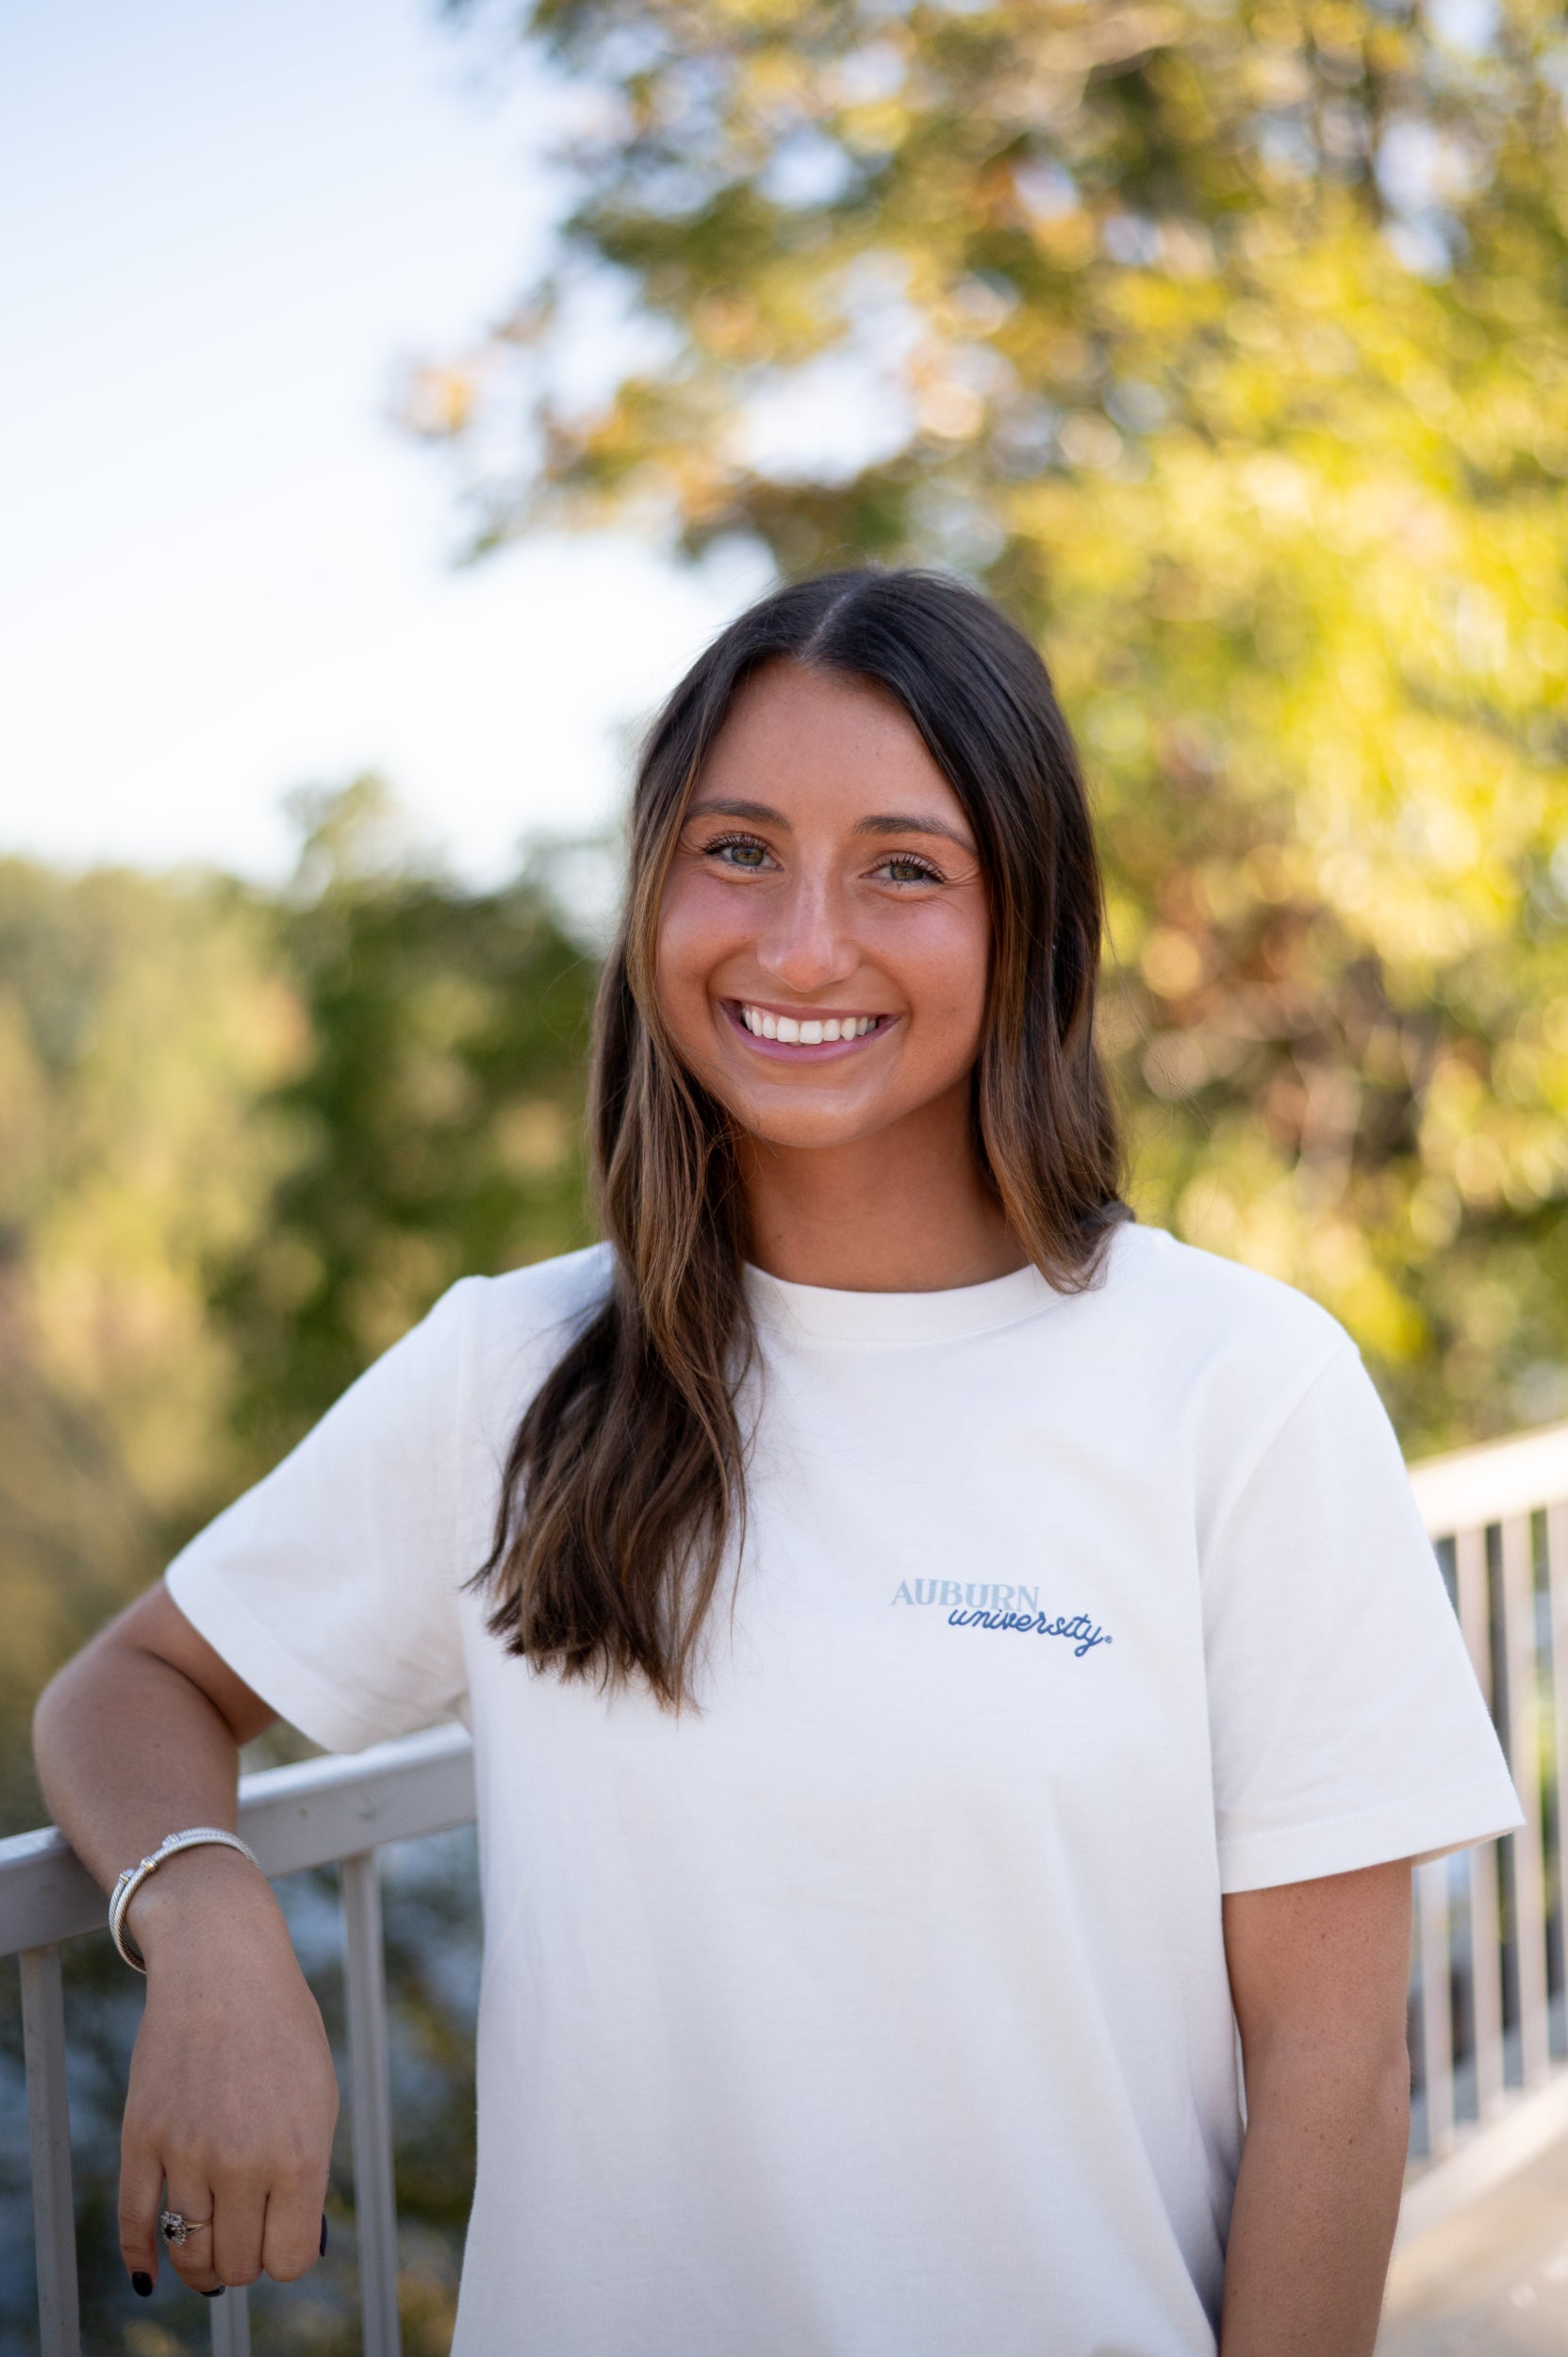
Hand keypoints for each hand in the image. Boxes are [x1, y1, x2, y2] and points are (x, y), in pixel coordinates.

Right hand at [117, 1848, 338, 2298]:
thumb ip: (305, 2175)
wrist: (223, 1965)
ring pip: (188, 2253)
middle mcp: (242, 2161)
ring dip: (201, 2261)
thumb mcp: (318, 2100)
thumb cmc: (281, 2032)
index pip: (290, 2260)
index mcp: (299, 2153)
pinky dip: (143, 2258)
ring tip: (210, 2247)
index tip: (284, 2235)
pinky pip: (135, 2223)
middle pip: (237, 2265)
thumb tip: (287, 2245)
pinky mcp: (141, 2136)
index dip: (287, 2255)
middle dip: (245, 2259)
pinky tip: (151, 2271)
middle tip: (247, 2234)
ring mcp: (186, 2151)